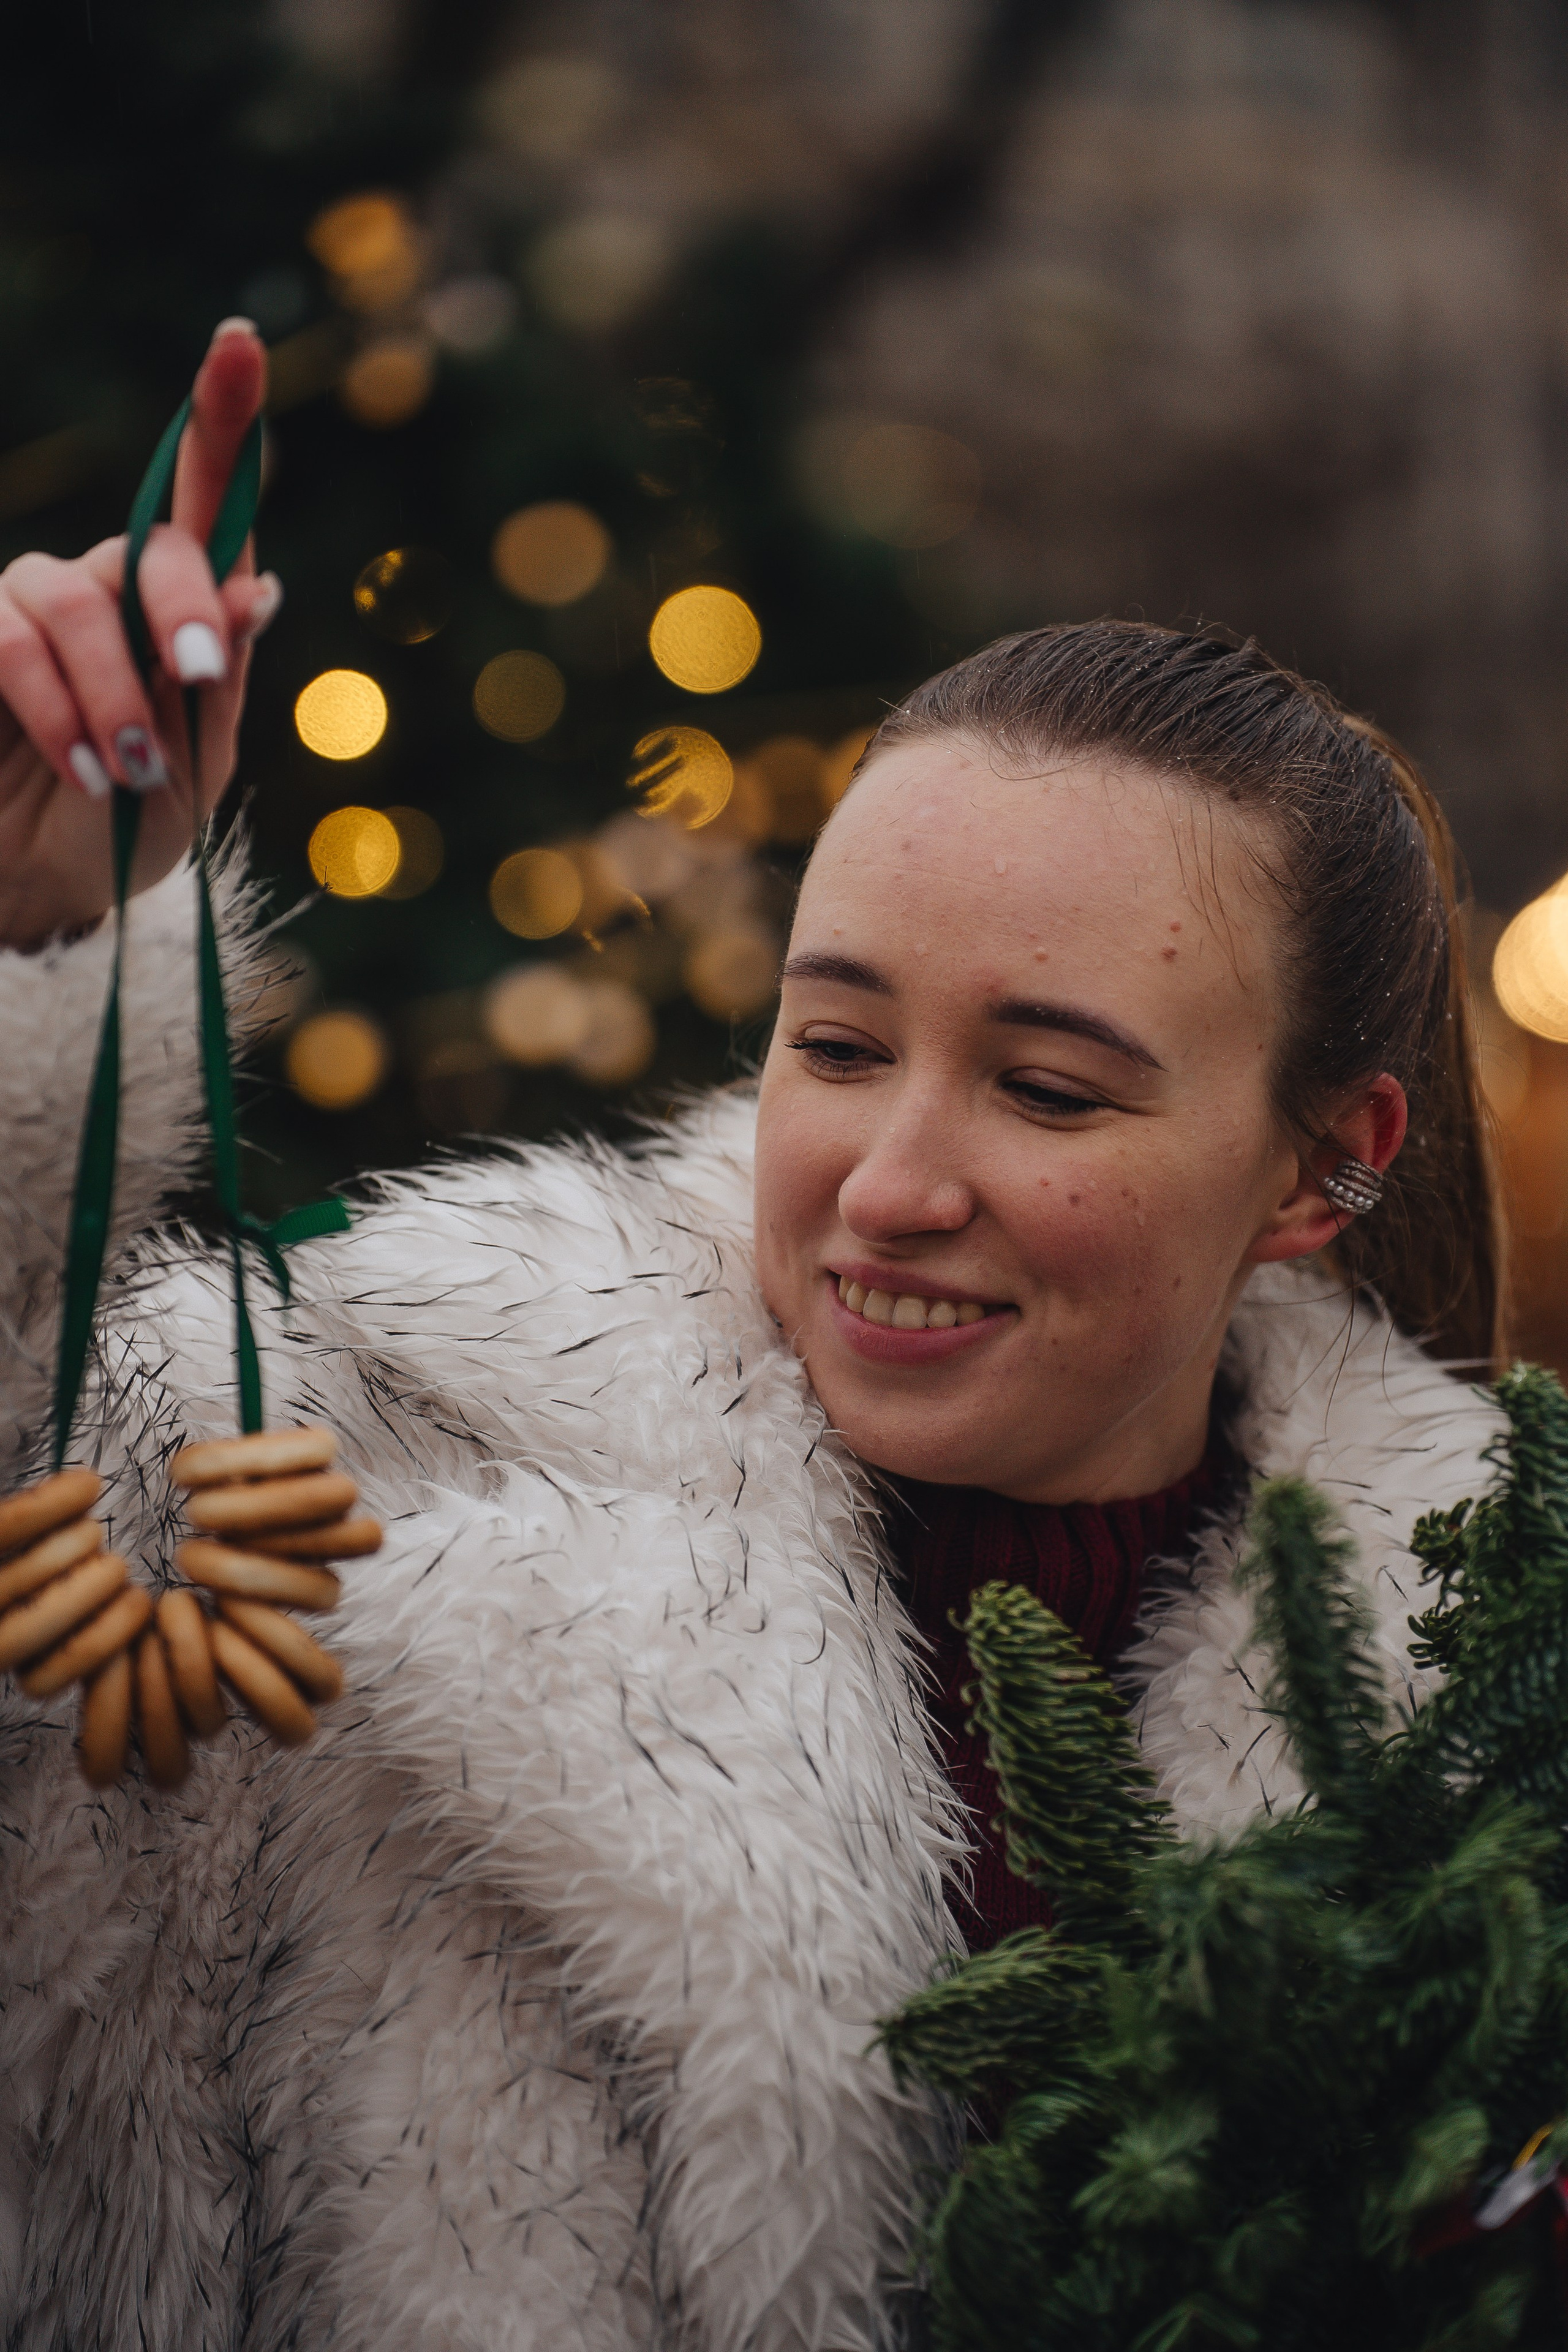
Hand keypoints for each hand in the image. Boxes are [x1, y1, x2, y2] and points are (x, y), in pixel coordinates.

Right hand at [0, 320, 277, 949]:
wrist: (43, 890)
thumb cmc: (127, 831)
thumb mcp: (194, 769)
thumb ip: (213, 682)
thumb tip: (257, 587)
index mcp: (174, 610)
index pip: (203, 506)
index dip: (220, 420)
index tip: (238, 341)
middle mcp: (100, 587)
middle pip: (146, 548)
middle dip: (178, 606)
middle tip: (196, 673)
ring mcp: (25, 606)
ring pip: (72, 605)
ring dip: (113, 693)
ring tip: (130, 773)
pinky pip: (6, 642)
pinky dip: (56, 710)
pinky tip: (90, 770)